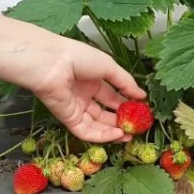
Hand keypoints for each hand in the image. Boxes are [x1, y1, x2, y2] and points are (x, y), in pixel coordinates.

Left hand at [28, 38, 146, 142]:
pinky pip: (86, 131)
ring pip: (97, 124)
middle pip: (105, 112)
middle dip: (121, 120)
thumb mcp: (108, 66)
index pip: (112, 96)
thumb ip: (125, 83)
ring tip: (130, 134)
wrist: (51, 63)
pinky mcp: (68, 119)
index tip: (141, 110)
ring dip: (113, 131)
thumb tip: (142, 96)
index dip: (126, 103)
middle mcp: (84, 95)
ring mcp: (76, 108)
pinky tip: (117, 134)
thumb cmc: (78, 58)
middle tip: (137, 127)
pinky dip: (102, 135)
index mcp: (92, 80)